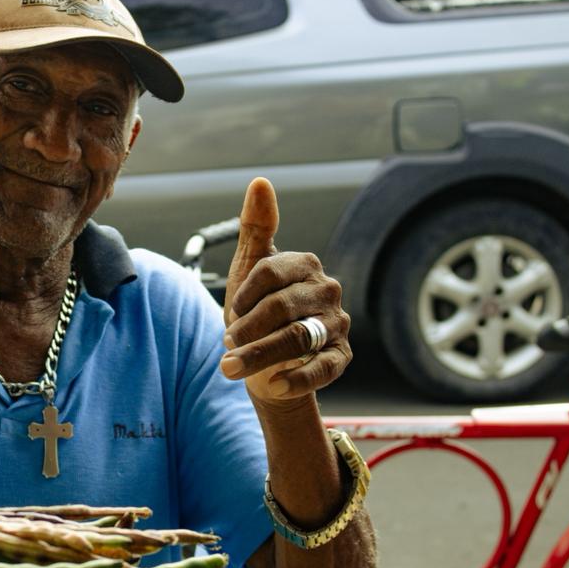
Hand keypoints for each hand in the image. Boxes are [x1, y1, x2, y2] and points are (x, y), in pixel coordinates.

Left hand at [220, 178, 350, 402]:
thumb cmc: (257, 311)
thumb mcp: (249, 269)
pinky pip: (323, 369)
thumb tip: (260, 182)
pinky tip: (272, 385)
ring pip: (297, 339)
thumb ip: (255, 227)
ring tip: (231, 368)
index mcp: (305, 265)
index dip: (243, 294)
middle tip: (226, 344)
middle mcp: (327, 291)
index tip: (231, 311)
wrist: (267, 361)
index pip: (269, 272)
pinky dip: (296, 379)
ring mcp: (336, 324)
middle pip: (281, 308)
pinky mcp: (341, 357)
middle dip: (247, 330)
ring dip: (258, 357)